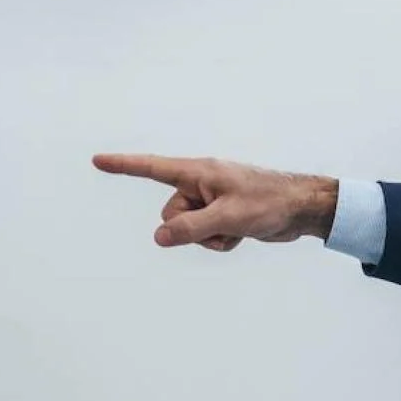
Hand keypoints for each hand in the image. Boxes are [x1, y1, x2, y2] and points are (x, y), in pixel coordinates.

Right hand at [92, 153, 338, 251]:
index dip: (124, 165)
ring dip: (208, 237)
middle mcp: (202, 183)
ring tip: (237, 227)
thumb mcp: (227, 218)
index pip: (153, 168)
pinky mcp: (222, 215)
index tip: (97, 160)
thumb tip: (159, 237)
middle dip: (190, 227)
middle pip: (170, 214)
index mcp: (200, 172)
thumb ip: (190, 228)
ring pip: (186, 229)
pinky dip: (221, 240)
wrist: (303, 209)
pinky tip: (243, 234)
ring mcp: (212, 200)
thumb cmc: (270, 203)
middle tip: (223, 221)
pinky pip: (205, 236)